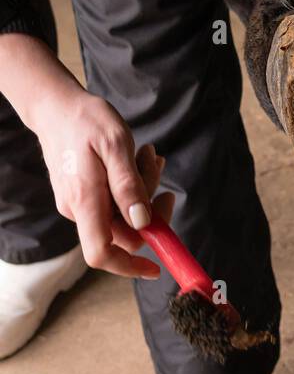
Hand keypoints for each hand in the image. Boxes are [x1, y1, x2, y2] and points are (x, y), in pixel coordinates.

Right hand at [0, 35, 172, 276]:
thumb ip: (129, 186)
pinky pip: (114, 201)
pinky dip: (131, 185)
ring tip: (148, 155)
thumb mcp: (115, 145)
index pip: (102, 253)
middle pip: (123, 232)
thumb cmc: (85, 120)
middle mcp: (78, 209)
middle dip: (149, 207)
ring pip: (123, 214)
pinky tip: (138, 159)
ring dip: (143, 189)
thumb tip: (142, 223)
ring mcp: (78, 204)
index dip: (129, 267)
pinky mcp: (82, 195)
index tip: (156, 267)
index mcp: (84, 201)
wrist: (55, 106)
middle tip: (158, 168)